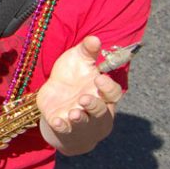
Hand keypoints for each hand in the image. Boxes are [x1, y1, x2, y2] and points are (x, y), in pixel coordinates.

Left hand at [37, 36, 122, 151]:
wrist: (57, 101)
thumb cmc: (73, 79)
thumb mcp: (79, 61)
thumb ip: (87, 51)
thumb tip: (94, 38)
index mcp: (102, 93)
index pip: (113, 93)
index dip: (108, 87)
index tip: (98, 78)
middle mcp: (94, 110)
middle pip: (100, 111)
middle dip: (94, 106)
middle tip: (84, 98)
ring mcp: (80, 121)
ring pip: (84, 123)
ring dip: (80, 118)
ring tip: (74, 112)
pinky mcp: (63, 126)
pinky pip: (64, 130)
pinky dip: (61, 125)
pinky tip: (56, 120)